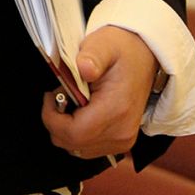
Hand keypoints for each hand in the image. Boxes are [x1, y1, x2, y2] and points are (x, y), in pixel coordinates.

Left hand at [41, 26, 159, 160]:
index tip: (50, 96)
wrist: (144, 57)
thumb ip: (91, 56)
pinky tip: (79, 112)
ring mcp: (123, 140)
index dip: (51, 118)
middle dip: (56, 122)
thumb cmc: (121, 50)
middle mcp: (122, 132)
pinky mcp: (122, 141)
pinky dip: (77, 134)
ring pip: (79, 149)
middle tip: (60, 96)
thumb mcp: (103, 44)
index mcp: (116, 110)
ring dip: (66, 128)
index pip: (73, 133)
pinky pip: (89, 148)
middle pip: (73, 145)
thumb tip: (83, 69)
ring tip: (71, 102)